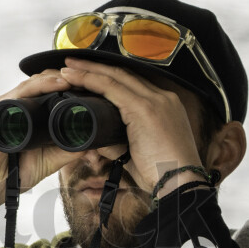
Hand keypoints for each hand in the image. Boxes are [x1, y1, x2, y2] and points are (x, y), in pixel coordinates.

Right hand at [0, 71, 85, 217]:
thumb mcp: (45, 162)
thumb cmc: (6, 176)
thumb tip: (92, 142)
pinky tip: (60, 82)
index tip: (95, 90)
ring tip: (81, 77)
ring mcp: (7, 106)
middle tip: (94, 80)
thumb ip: (65, 151)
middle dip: (71, 79)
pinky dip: (42, 84)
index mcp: (27, 116)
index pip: (52, 93)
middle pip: (46, 83)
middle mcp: (17, 107)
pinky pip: (23, 90)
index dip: (73, 89)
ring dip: (61, 77)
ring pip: (37, 82)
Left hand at [58, 57, 203, 192]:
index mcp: (164, 107)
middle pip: (123, 74)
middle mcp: (162, 98)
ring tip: (68, 67)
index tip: (88, 74)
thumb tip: (96, 142)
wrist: (180, 185)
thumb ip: (117, 144)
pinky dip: (91, 80)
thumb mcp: (137, 155)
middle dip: (95, 67)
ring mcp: (155, 101)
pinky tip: (75, 78)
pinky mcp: (144, 109)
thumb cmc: (162, 175)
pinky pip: (112, 88)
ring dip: (89, 70)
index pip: (132, 84)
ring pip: (115, 77)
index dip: (108, 77)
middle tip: (72, 62)